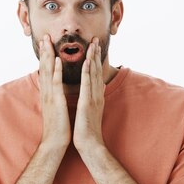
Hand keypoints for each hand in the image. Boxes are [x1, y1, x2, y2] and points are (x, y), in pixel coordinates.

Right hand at [38, 34, 70, 150]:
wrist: (55, 142)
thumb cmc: (58, 127)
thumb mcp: (57, 108)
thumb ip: (56, 97)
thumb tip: (58, 90)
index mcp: (48, 93)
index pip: (46, 71)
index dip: (46, 57)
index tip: (46, 44)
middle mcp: (46, 92)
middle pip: (44, 68)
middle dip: (44, 51)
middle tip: (44, 36)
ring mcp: (50, 96)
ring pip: (48, 72)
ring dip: (48, 55)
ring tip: (48, 41)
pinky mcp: (56, 101)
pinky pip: (56, 83)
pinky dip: (56, 70)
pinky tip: (57, 59)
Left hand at [74, 37, 105, 153]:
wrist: (89, 145)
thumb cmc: (87, 130)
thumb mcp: (90, 110)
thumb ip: (93, 98)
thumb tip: (96, 89)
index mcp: (95, 96)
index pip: (95, 74)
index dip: (95, 59)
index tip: (94, 46)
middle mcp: (96, 95)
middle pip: (96, 70)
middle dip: (96, 54)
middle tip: (95, 38)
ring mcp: (93, 98)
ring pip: (94, 74)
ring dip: (93, 58)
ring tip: (93, 43)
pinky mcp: (88, 103)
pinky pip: (88, 85)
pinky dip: (88, 72)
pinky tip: (87, 62)